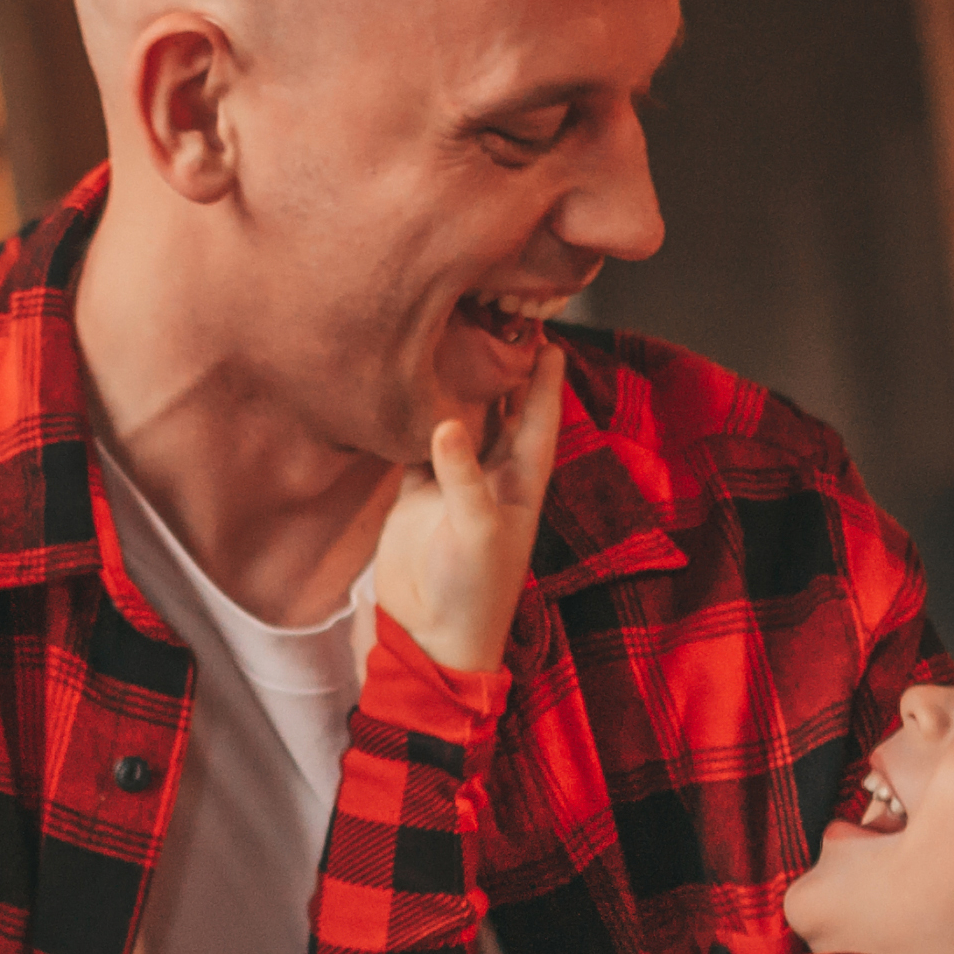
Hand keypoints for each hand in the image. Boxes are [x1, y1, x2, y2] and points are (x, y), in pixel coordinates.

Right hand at [365, 344, 569, 684]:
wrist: (430, 635)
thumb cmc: (472, 591)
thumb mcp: (476, 530)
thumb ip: (462, 475)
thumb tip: (446, 420)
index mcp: (522, 480)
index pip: (538, 416)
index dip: (543, 377)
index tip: (545, 332)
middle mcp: (492, 474)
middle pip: (502, 409)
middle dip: (502, 368)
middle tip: (497, 318)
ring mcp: (454, 483)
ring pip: (459, 420)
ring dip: (458, 386)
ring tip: (453, 337)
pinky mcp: (417, 494)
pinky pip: (417, 443)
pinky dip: (414, 416)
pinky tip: (407, 384)